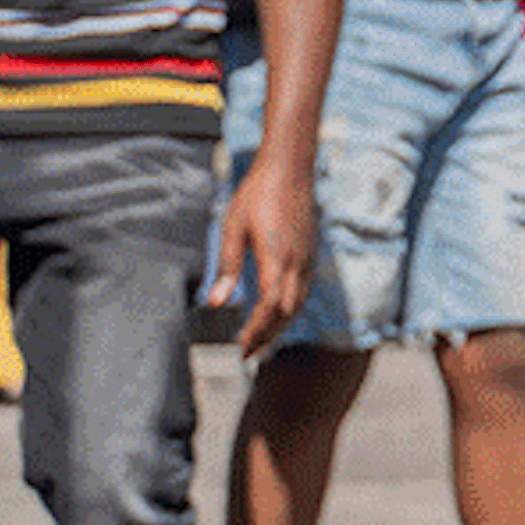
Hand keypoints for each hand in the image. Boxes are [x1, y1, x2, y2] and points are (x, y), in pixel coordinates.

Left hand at [206, 155, 314, 359]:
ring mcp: (306, 260)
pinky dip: (290, 310)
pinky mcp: (309, 255)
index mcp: (276, 259)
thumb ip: (227, 268)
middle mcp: (296, 264)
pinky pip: (302, 292)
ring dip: (280, 326)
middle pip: (286, 314)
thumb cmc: (257, 194)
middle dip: (267, 336)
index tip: (239, 349)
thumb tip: (215, 303)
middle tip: (247, 355)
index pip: (268, 308)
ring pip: (298, 305)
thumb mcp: (232, 229)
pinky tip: (278, 313)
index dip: (255, 332)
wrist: (290, 169)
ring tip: (261, 340)